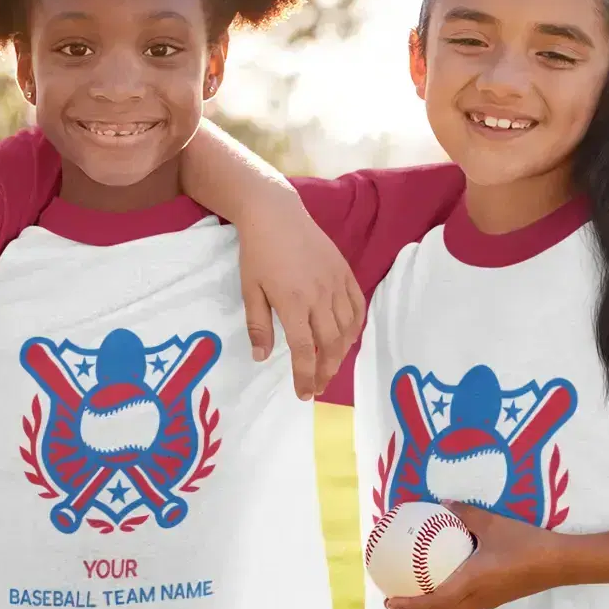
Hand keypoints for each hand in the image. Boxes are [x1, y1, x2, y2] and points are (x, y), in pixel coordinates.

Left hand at [234, 189, 364, 400]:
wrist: (276, 214)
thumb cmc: (257, 253)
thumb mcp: (250, 290)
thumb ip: (258, 325)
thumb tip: (261, 357)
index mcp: (292, 302)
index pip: (303, 350)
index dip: (305, 375)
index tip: (304, 394)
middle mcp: (319, 295)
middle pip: (330, 344)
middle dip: (325, 371)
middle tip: (318, 387)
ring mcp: (336, 283)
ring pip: (348, 328)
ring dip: (341, 353)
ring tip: (330, 367)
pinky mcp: (345, 272)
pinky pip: (358, 307)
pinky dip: (355, 328)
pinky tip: (347, 340)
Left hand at [384, 503, 564, 608]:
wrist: (561, 563)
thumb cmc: (525, 544)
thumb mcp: (492, 523)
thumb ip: (464, 513)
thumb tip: (442, 503)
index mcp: (470, 584)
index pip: (433, 603)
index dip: (409, 606)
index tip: (389, 601)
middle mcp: (476, 599)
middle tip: (392, 602)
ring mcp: (487, 602)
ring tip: (411, 600)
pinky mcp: (496, 599)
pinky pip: (462, 608)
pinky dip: (444, 606)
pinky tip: (441, 590)